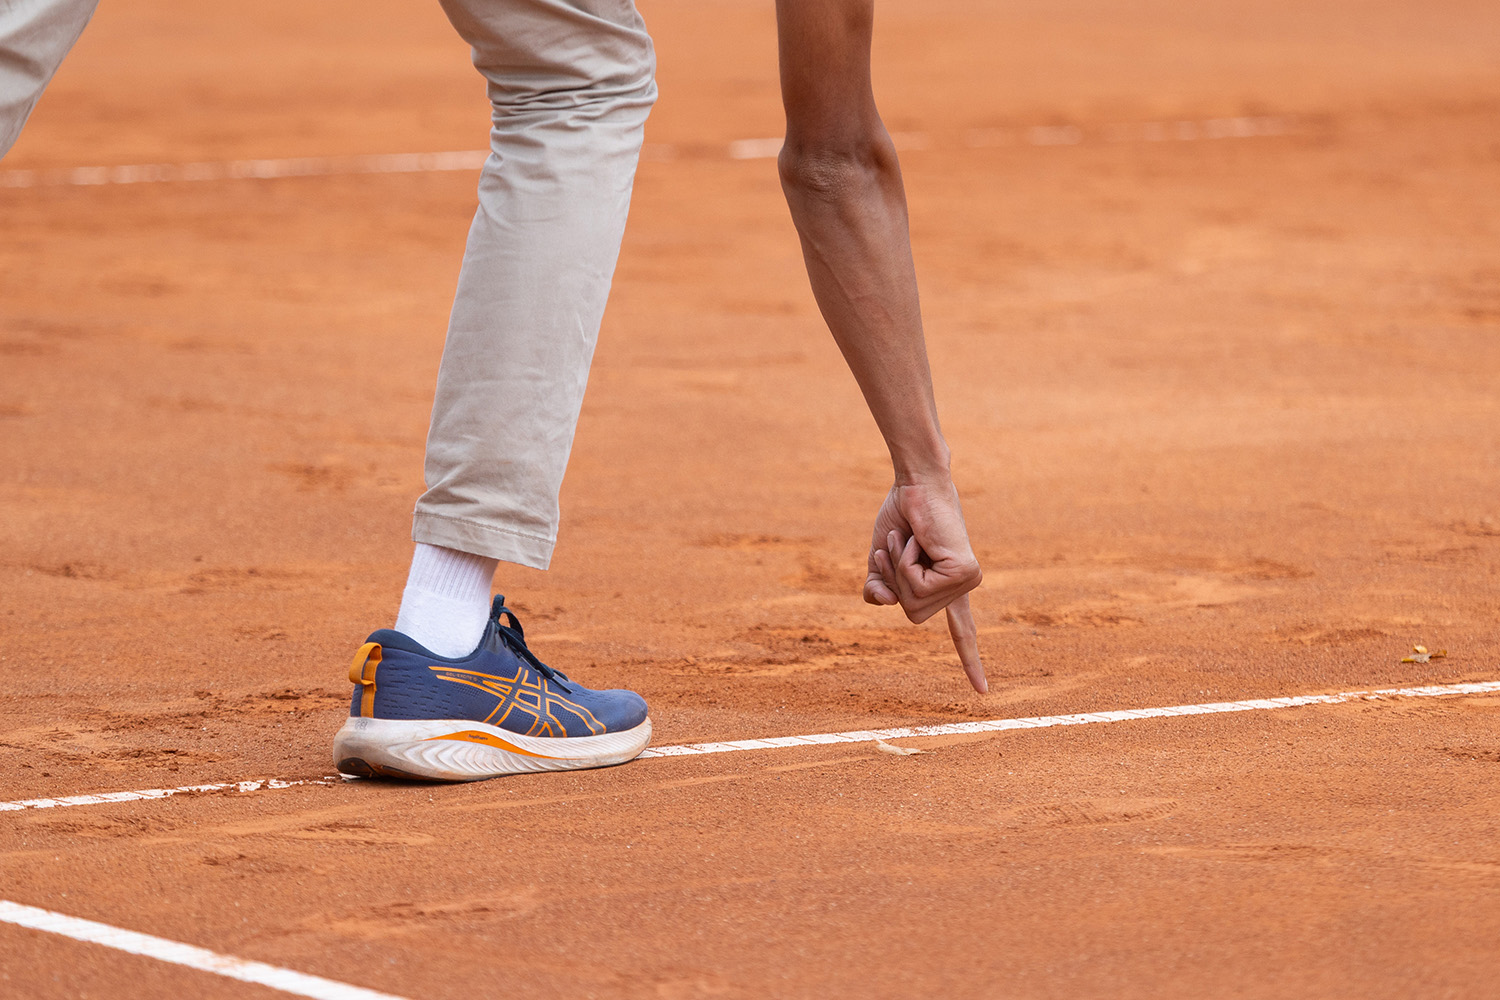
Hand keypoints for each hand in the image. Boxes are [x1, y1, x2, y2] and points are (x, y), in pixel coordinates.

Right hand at [864, 479, 985, 691]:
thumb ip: (878, 589)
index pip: (962, 630)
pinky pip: (919, 586)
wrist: (914, 484)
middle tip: (903, 545)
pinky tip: (920, 541)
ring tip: (911, 541)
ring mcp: (968, 581)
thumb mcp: (880, 562)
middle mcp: (964, 588)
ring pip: (914, 604)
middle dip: (894, 580)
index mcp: (949, 588)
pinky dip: (907, 562)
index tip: (983, 693)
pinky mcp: (966, 572)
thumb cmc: (901, 517)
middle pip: (912, 614)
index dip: (970, 660)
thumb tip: (883, 604)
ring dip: (899, 568)